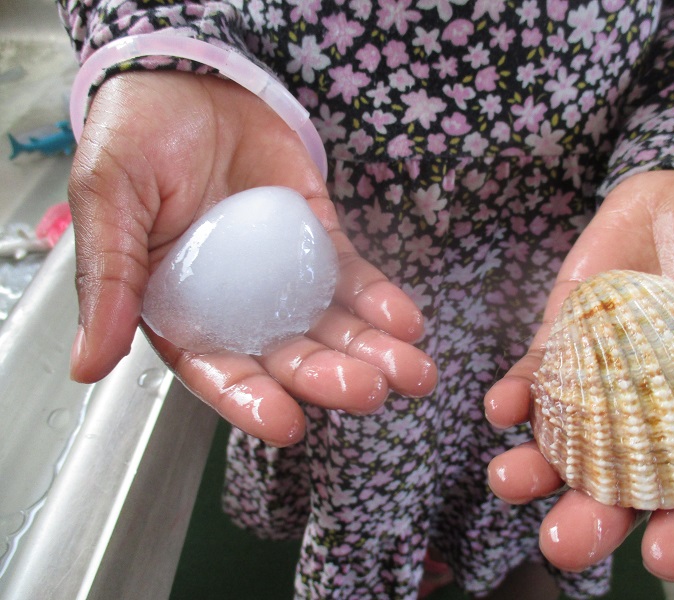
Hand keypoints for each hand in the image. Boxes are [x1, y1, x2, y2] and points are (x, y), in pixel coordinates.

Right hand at [68, 71, 436, 444]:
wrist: (190, 77)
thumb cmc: (136, 135)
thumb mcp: (109, 198)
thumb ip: (108, 279)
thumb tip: (87, 363)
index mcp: (180, 308)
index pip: (217, 369)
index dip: (250, 399)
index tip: (288, 423)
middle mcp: (237, 304)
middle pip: (287, 354)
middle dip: (329, 376)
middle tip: (368, 390)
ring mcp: (283, 274)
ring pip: (331, 325)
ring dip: (372, 352)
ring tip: (414, 373)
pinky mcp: (319, 241)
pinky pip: (353, 277)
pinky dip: (382, 300)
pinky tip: (407, 321)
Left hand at [484, 170, 673, 579]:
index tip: (665, 557)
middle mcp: (655, 413)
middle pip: (624, 484)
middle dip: (592, 517)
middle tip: (563, 544)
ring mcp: (602, 382)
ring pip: (567, 444)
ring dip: (535, 469)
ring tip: (509, 480)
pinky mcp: (561, 347)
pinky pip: (533, 383)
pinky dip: (514, 400)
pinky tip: (502, 407)